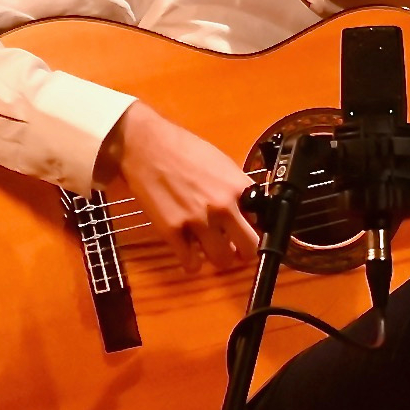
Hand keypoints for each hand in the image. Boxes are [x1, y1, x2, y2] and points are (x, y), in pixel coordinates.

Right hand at [98, 99, 255, 270]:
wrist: (147, 146)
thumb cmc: (185, 150)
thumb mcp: (223, 165)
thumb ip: (237, 190)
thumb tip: (251, 211)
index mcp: (238, 188)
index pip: (263, 222)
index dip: (259, 230)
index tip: (253, 233)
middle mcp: (222, 207)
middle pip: (248, 248)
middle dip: (245, 252)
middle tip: (238, 250)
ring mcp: (196, 221)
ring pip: (221, 260)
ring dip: (219, 258)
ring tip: (214, 251)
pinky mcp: (172, 231)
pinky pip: (190, 262)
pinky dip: (192, 262)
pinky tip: (191, 255)